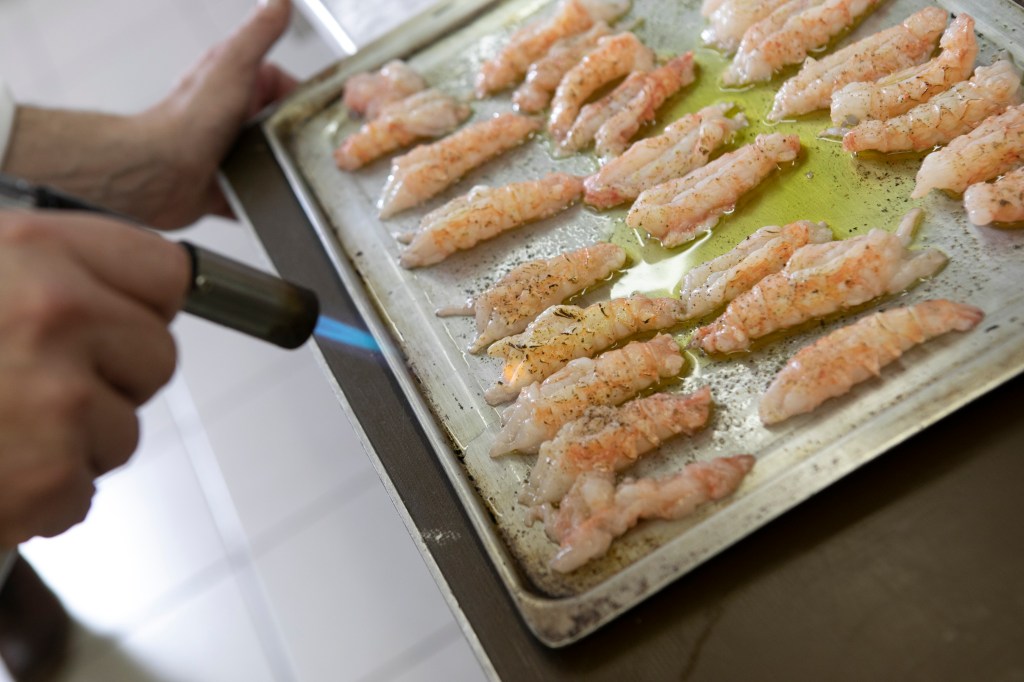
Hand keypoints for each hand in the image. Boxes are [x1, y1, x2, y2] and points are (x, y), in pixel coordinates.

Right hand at [0, 210, 189, 544]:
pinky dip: (40, 497)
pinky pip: (83, 490)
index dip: (140, 305)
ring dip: (72, 442)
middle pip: (156, 356)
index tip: (116, 322)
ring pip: (124, 430)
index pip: (164, 273)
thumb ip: (40, 270)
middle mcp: (54, 313)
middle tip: (36, 387)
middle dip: (109, 380)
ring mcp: (56, 398)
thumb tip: (117, 294)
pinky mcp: (46, 477)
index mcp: (35, 247)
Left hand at [1, 0, 298, 229]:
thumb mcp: (232, 66)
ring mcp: (233, 152)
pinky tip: (283, 202)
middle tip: (319, 153)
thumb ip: (258, 34)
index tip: (328, 115)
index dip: (310, 102)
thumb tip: (280, 1)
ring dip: (290, 172)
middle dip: (303, 141)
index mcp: (238, 83)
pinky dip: (273, 201)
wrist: (156, 173)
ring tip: (302, 178)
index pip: (290, 89)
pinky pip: (262, 195)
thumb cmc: (186, 121)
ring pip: (278, 162)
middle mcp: (235, 116)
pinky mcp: (229, 186)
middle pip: (287, 128)